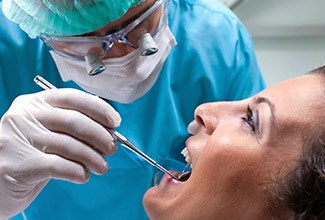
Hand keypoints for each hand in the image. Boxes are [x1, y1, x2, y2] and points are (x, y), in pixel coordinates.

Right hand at [0, 89, 120, 217]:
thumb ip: (70, 126)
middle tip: (111, 148)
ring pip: (69, 145)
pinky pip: (59, 166)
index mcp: (34, 102)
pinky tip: (83, 175)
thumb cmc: (28, 153)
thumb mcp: (46, 131)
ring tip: (102, 166)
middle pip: (74, 121)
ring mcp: (18, 139)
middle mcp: (24, 116)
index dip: (99, 109)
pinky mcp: (18, 165)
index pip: (73, 97)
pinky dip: (78, 171)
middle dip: (100, 136)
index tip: (115, 122)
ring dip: (93, 158)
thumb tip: (107, 130)